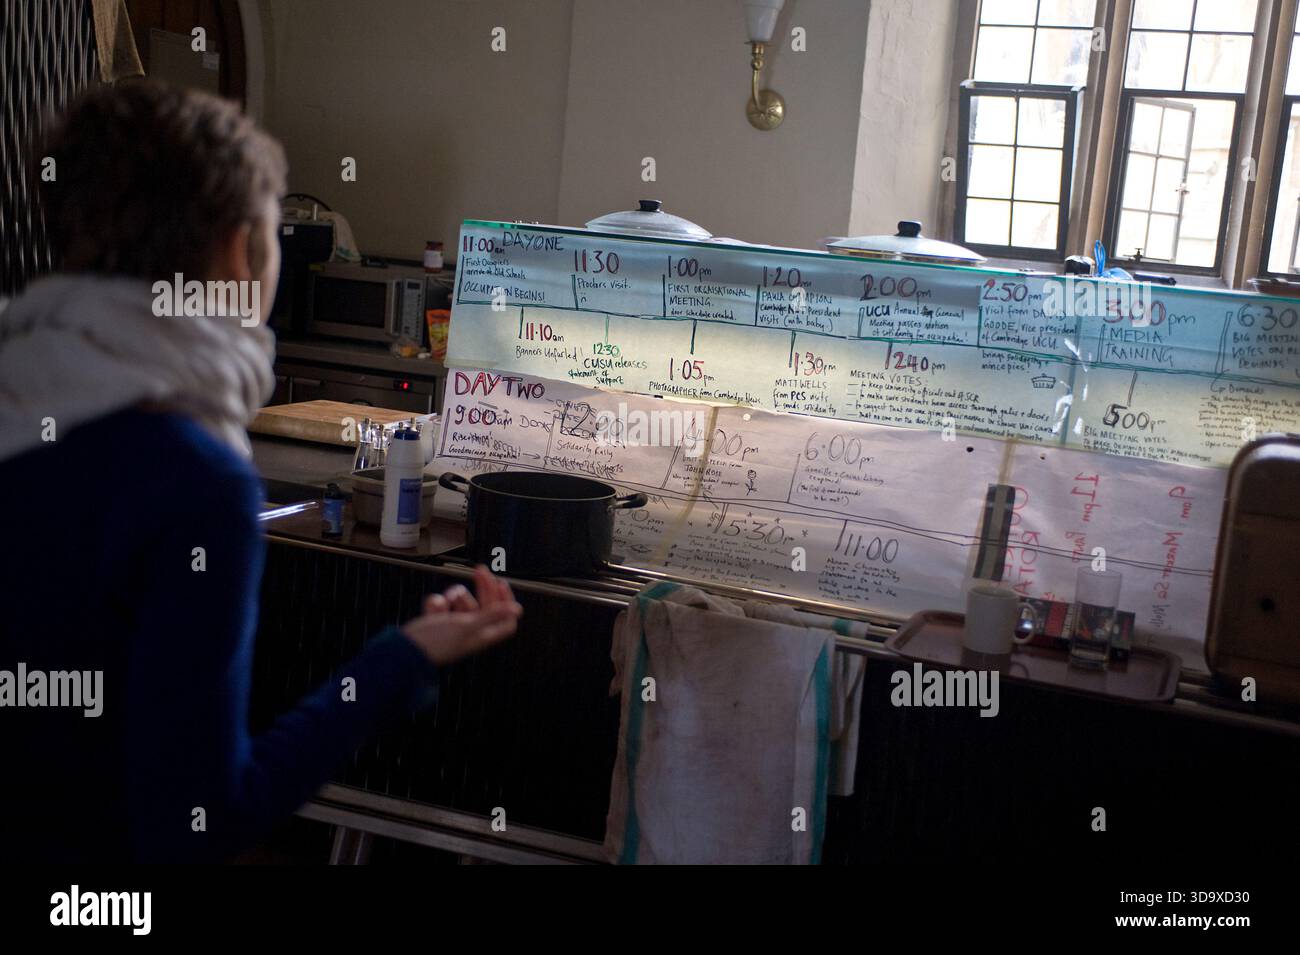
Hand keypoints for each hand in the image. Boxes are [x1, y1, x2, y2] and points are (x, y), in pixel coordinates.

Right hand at [401, 565, 521, 665]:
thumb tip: (518, 610)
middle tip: (480, 570)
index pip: (505, 620)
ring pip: (463, 602)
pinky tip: (432, 610)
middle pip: (486, 605)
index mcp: (482, 635)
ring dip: (455, 596)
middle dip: (484, 587)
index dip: (506, 602)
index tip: (500, 583)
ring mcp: (454, 626)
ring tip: (447, 600)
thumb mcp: (467, 625)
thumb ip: (492, 616)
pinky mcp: (438, 622)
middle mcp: (471, 631)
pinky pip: (443, 604)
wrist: (405, 650)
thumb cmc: (436, 642)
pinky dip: (437, 603)